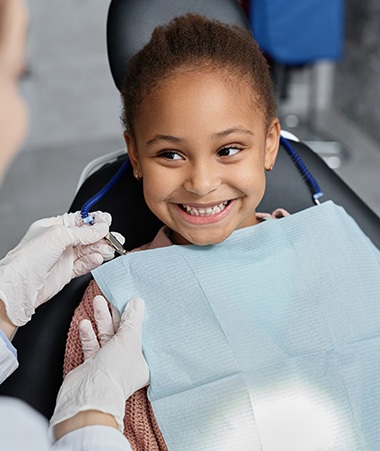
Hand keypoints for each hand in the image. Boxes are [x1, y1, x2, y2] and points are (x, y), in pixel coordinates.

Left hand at [0, 211, 122, 328]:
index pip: (80, 220)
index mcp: (53, 226)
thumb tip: (101, 228)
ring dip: (101, 249)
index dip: (95, 221)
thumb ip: (83, 232)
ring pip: (89, 250)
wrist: (22, 286)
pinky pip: (85, 264)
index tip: (107, 223)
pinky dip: (94, 261)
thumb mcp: (59, 235)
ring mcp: (64, 256)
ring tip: (110, 250)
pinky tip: (99, 259)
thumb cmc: (29, 258)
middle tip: (115, 238)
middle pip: (87, 236)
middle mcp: (59, 241)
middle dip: (102, 236)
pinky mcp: (67, 271)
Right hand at [50, 297, 148, 438]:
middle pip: (124, 333)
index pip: (144, 335)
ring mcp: (109, 363)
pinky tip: (85, 323)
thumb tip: (137, 302)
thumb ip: (132, 319)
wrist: (89, 394)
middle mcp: (128, 363)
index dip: (140, 318)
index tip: (135, 302)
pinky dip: (89, 333)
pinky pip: (92, 345)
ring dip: (102, 319)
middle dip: (117, 314)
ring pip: (107, 336)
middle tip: (113, 296)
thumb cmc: (117, 368)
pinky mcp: (93, 365)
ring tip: (98, 300)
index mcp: (145, 361)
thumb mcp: (130, 338)